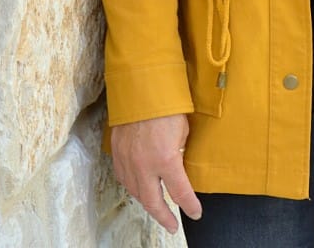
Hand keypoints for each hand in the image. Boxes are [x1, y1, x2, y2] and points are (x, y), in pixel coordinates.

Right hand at [111, 113, 201, 232]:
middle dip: (164, 217)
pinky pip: (124, 179)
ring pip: (136, 193)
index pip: (180, 193)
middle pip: (153, 202)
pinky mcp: (117, 153)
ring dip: (147, 203)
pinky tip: (139, 189)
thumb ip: (180, 153)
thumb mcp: (183, 131)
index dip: (190, 206)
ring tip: (157, 209)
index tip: (195, 213)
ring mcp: (128, 161)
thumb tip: (180, 167)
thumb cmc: (166, 106)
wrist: (139, 87)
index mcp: (165, 160)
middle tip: (173, 226)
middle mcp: (144, 166)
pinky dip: (133, 188)